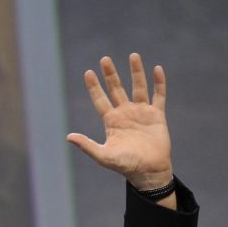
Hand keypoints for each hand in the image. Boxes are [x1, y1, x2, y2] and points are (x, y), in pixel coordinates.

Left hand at [66, 53, 171, 189]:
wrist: (149, 171)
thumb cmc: (125, 165)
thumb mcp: (103, 156)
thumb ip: (87, 145)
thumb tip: (68, 137)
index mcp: (111, 121)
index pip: (100, 99)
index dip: (94, 86)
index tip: (88, 72)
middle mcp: (125, 113)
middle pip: (116, 89)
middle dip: (110, 74)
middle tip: (104, 59)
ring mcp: (141, 113)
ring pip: (138, 87)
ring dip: (136, 72)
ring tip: (133, 55)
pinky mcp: (157, 115)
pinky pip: (158, 95)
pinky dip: (159, 83)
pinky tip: (157, 69)